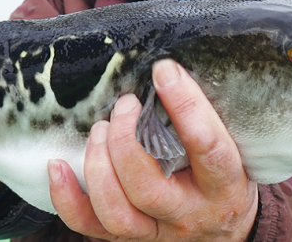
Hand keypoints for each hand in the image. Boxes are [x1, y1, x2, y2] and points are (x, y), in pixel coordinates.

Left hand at [48, 59, 257, 240]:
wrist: (226, 230)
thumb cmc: (222, 175)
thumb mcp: (233, 147)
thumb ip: (204, 117)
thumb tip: (169, 67)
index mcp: (223, 186)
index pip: (207, 147)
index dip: (185, 106)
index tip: (164, 71)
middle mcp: (188, 214)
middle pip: (147, 187)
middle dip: (125, 140)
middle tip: (124, 105)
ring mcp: (156, 231)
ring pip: (116, 211)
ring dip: (98, 165)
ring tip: (99, 130)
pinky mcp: (128, 238)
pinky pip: (89, 226)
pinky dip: (67, 198)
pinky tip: (58, 166)